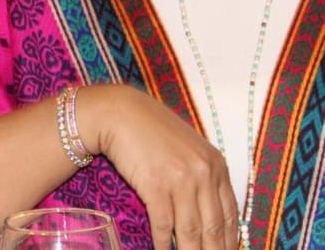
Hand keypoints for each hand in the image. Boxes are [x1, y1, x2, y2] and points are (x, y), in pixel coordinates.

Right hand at [82, 85, 238, 249]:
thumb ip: (202, 176)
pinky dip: (164, 243)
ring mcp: (180, 180)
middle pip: (213, 227)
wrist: (119, 113)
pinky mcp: (155, 185)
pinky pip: (164, 224)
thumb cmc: (151, 130)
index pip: (231, 215)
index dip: (230, 242)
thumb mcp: (188, 149)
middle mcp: (204, 173)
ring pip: (191, 231)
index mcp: (216, 165)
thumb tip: (206, 212)